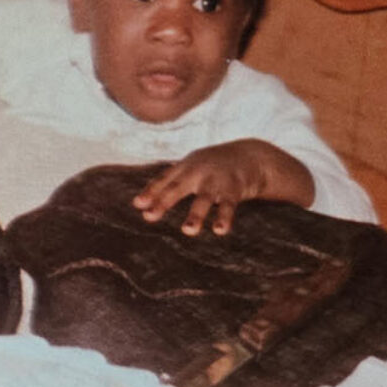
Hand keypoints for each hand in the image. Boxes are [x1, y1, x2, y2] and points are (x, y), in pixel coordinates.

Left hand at [134, 139, 316, 235]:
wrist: (249, 156)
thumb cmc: (210, 166)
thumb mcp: (188, 169)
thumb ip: (166, 184)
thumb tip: (137, 204)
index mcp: (184, 168)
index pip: (164, 180)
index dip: (151, 191)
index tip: (138, 204)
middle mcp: (198, 173)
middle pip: (178, 188)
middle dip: (163, 202)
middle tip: (149, 217)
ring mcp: (215, 181)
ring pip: (204, 199)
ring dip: (196, 215)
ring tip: (188, 231)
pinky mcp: (234, 190)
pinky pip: (228, 206)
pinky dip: (224, 217)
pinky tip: (219, 230)